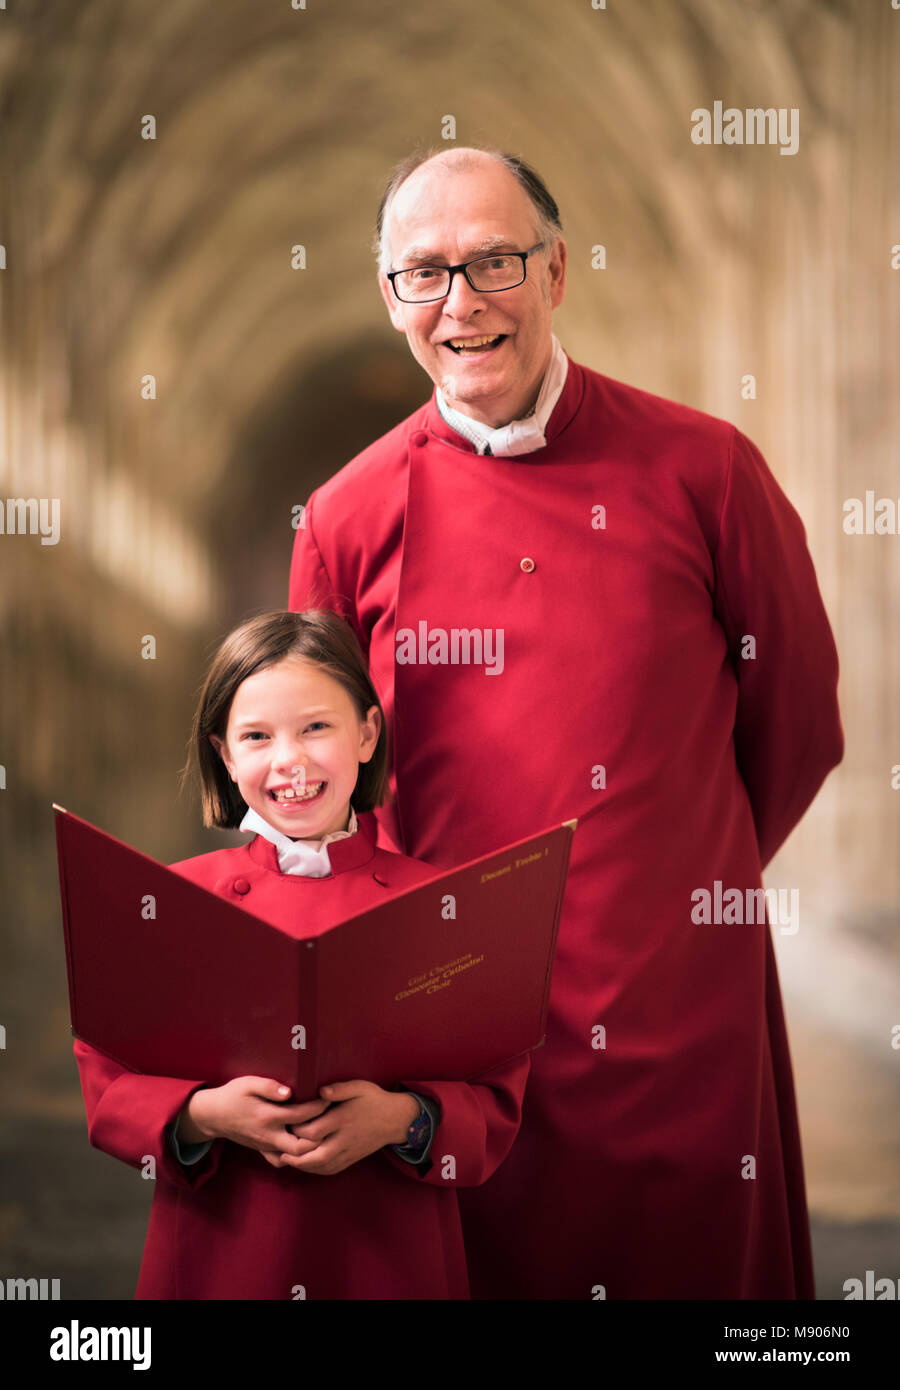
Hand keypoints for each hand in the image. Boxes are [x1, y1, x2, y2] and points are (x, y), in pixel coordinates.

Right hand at [179, 1078, 330, 1163]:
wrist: (213, 1115)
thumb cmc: (233, 1095)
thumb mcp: (248, 1084)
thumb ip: (269, 1087)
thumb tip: (290, 1092)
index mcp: (268, 1116)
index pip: (301, 1115)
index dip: (319, 1107)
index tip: (330, 1097)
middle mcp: (269, 1135)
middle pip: (302, 1146)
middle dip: (319, 1135)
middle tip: (330, 1120)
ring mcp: (266, 1146)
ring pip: (294, 1157)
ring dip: (309, 1147)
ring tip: (321, 1131)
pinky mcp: (263, 1150)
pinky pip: (281, 1160)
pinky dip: (294, 1157)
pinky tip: (303, 1143)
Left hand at [278, 1080, 420, 1176]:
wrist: (396, 1120)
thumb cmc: (374, 1100)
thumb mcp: (359, 1087)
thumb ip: (339, 1088)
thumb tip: (319, 1091)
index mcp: (343, 1120)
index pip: (314, 1130)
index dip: (297, 1129)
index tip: (287, 1121)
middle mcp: (345, 1139)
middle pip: (316, 1155)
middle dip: (295, 1155)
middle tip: (280, 1148)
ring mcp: (349, 1152)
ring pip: (323, 1166)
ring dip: (303, 1166)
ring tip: (287, 1159)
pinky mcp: (352, 1159)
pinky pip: (332, 1170)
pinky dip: (316, 1171)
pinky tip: (306, 1165)